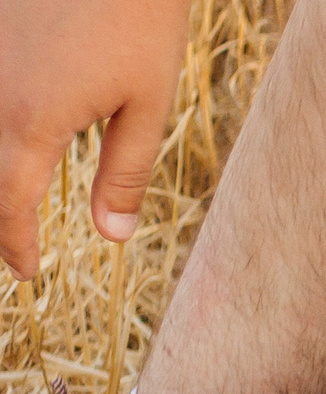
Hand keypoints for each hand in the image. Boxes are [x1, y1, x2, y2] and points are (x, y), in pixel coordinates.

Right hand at [0, 0, 190, 277]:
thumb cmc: (137, 19)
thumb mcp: (147, 104)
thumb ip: (124, 173)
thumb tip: (111, 237)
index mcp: (31, 121)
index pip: (8, 205)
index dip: (14, 244)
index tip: (28, 271)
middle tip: (13, 244)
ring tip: (10, 203)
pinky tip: (10, 144)